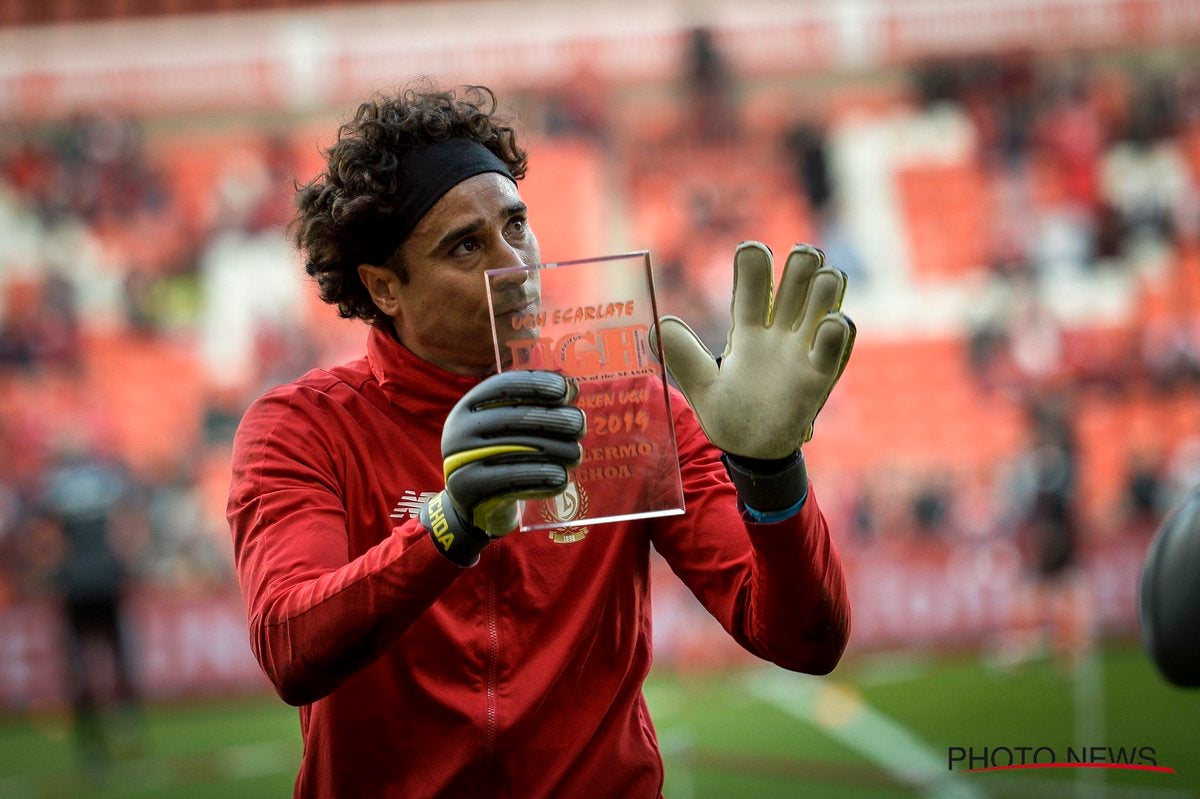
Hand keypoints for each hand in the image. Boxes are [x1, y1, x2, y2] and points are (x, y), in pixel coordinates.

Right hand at [420, 371, 584, 564]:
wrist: (472, 504)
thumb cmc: (500, 457)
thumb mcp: (509, 429)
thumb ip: (536, 407)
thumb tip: (572, 388)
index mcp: (467, 408)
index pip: (501, 386)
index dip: (534, 384)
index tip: (564, 389)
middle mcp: (459, 430)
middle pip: (513, 418)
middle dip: (553, 419)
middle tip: (579, 425)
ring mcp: (460, 460)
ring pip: (517, 449)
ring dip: (554, 450)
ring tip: (576, 454)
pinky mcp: (469, 489)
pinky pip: (512, 480)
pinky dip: (542, 478)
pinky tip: (562, 478)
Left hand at [655, 242, 853, 458]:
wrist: (752, 452)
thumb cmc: (728, 414)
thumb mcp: (701, 386)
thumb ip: (684, 355)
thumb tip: (655, 324)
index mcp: (748, 331)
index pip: (752, 291)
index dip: (753, 268)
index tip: (751, 249)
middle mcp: (777, 334)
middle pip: (794, 288)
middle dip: (800, 268)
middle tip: (803, 254)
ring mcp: (801, 352)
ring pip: (820, 307)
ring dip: (825, 289)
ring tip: (824, 276)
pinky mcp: (818, 375)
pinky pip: (831, 349)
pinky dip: (835, 332)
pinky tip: (832, 321)